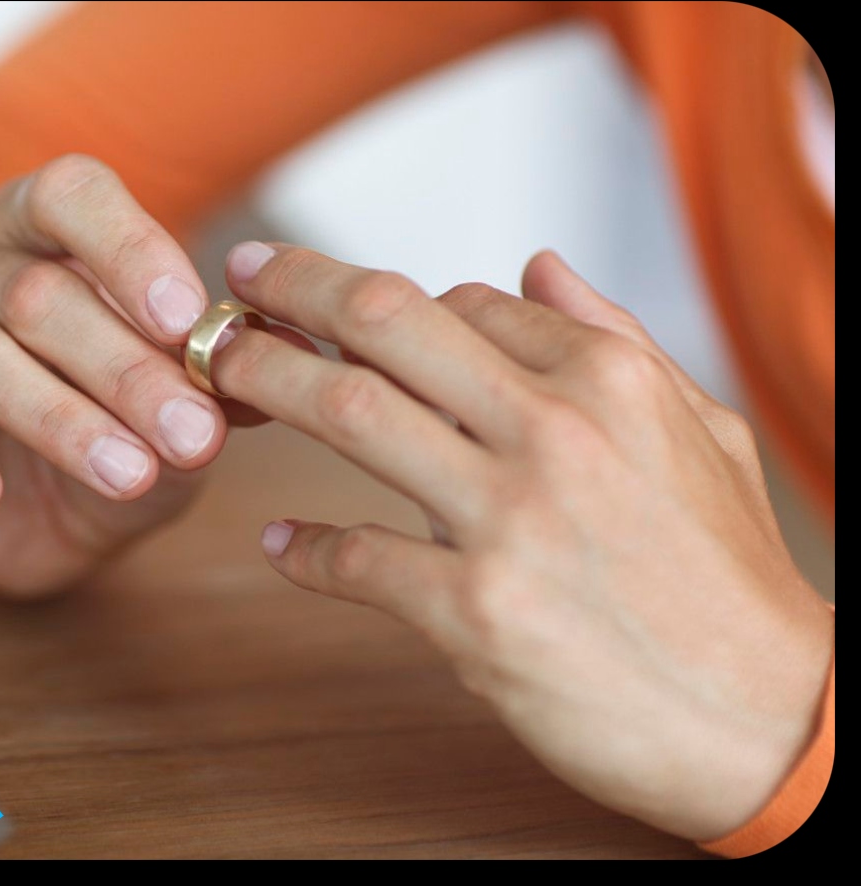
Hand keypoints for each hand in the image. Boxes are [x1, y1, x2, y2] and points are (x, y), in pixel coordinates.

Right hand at [0, 155, 295, 596]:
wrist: (48, 517)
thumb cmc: (118, 432)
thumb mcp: (182, 410)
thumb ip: (214, 383)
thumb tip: (263, 362)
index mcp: (41, 230)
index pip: (69, 195)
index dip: (128, 248)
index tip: (184, 319)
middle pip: (34, 293)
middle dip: (123, 369)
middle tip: (192, 437)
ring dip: (56, 418)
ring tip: (128, 476)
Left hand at [215, 243, 833, 840]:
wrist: (771, 722)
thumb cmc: (732, 581)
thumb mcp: (700, 432)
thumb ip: (611, 339)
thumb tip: (535, 264)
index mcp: (607, 378)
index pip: (459, 303)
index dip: (382, 304)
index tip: (329, 307)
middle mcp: (552, 430)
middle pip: (381, 323)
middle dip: (291, 291)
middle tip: (235, 287)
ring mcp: (508, 520)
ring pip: (347, 412)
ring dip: (264, 381)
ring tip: (214, 375)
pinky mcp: (474, 612)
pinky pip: (352, 559)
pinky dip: (302, 548)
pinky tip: (279, 545)